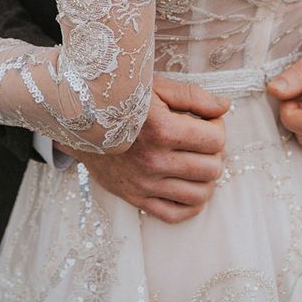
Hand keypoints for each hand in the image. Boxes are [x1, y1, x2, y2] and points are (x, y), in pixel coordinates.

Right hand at [58, 76, 229, 222]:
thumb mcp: (154, 87)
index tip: (208, 119)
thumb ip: (193, 96)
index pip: (215, 139)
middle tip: (203, 139)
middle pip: (212, 168)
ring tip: (197, 161)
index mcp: (161, 130)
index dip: (218, 126)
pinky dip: (191, 204)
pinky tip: (189, 185)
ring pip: (200, 195)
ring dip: (206, 178)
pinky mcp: (135, 198)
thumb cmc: (119, 98)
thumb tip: (225, 107)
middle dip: (215, 152)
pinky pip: (175, 214)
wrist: (76, 120)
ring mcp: (144, 184)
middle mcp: (153, 161)